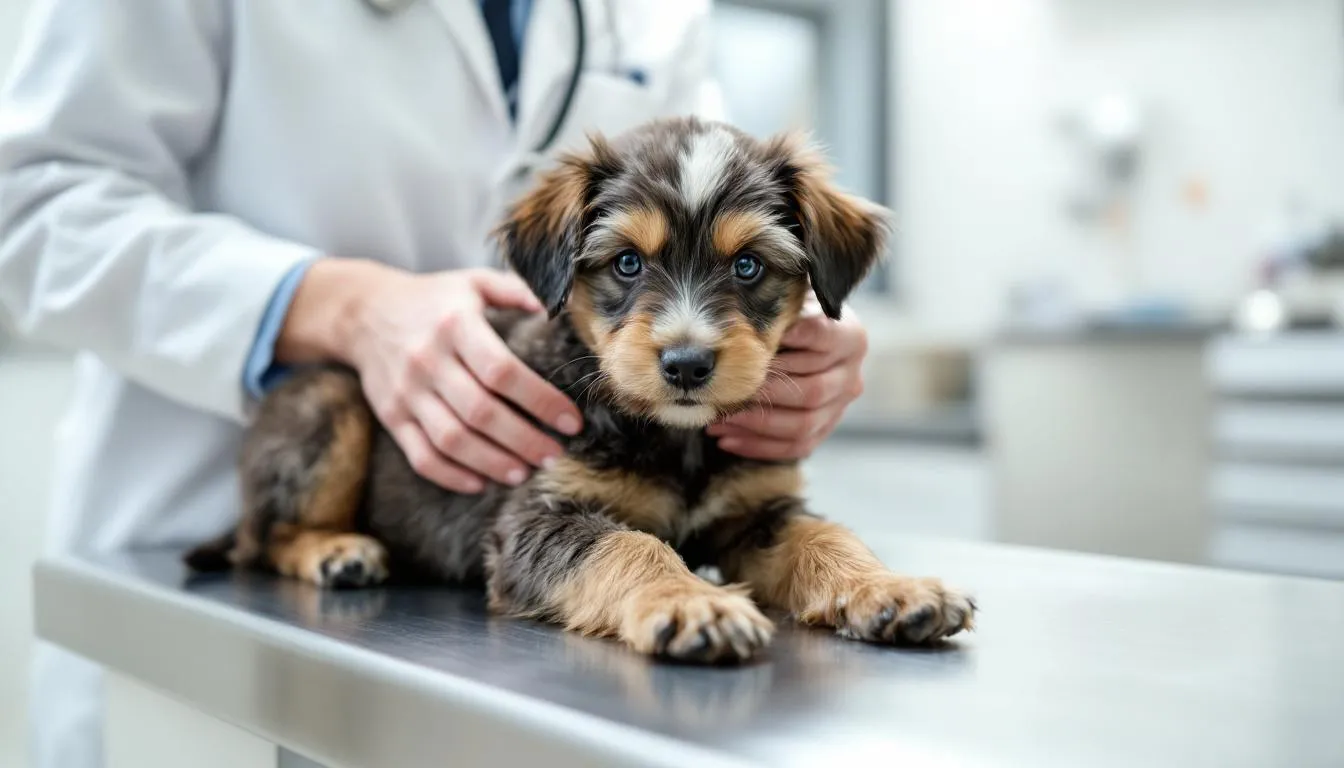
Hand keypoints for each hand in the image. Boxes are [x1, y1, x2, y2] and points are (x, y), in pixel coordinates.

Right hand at [279, 260, 581, 492]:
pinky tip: (481, 483)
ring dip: (493, 463)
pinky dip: (452, 476)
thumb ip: (518, 290)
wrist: (361, 312)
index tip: (571, 421)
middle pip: (481, 412)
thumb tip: (560, 308)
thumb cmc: (433, 299)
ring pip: (452, 440)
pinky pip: (421, 456)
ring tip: (524, 473)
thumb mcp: (473, 282)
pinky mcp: (391, 416)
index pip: (502, 371)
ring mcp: (407, 392)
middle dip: (524, 440)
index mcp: (456, 325)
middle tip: (554, 456)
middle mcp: (429, 360)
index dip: (540, 400)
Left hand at [707, 300, 865, 459]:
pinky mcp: (825, 428)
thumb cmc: (789, 316)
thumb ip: (776, 311)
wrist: (803, 339)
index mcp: (849, 335)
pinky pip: (795, 446)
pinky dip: (759, 446)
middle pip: (811, 390)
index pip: (820, 336)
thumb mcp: (788, 302)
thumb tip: (745, 322)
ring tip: (718, 419)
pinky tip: (727, 439)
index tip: (753, 340)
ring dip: (756, 424)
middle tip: (724, 391)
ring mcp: (841, 405)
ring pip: (803, 424)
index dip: (788, 339)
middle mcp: (852, 373)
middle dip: (763, 393)